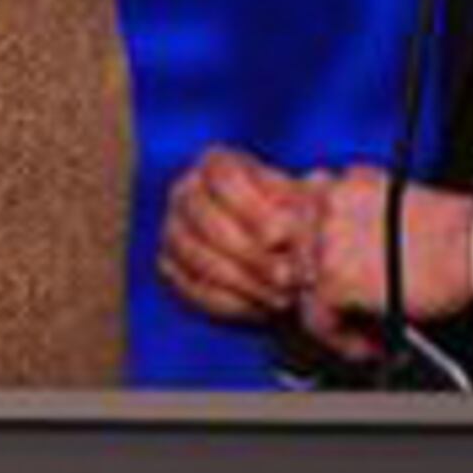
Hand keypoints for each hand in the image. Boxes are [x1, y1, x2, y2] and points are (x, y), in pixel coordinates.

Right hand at [157, 147, 320, 328]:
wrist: (275, 253)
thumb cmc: (293, 219)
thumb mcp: (304, 204)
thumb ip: (303, 202)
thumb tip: (302, 207)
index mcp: (215, 163)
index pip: (224, 178)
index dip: (251, 209)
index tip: (281, 238)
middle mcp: (184, 191)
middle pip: (206, 221)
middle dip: (250, 254)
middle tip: (287, 278)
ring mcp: (172, 229)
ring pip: (198, 258)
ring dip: (244, 283)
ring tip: (282, 297)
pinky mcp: (169, 265)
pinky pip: (192, 288)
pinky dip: (230, 303)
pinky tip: (262, 309)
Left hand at [297, 167, 472, 360]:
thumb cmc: (454, 230)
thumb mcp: (394, 199)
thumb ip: (357, 210)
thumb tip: (340, 240)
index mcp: (344, 182)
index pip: (298, 207)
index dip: (310, 240)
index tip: (323, 263)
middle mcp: (328, 205)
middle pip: (293, 249)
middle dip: (314, 278)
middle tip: (340, 302)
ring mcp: (325, 241)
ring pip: (301, 287)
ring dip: (328, 313)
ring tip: (356, 330)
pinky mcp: (333, 278)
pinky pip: (317, 318)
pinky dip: (341, 339)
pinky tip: (368, 344)